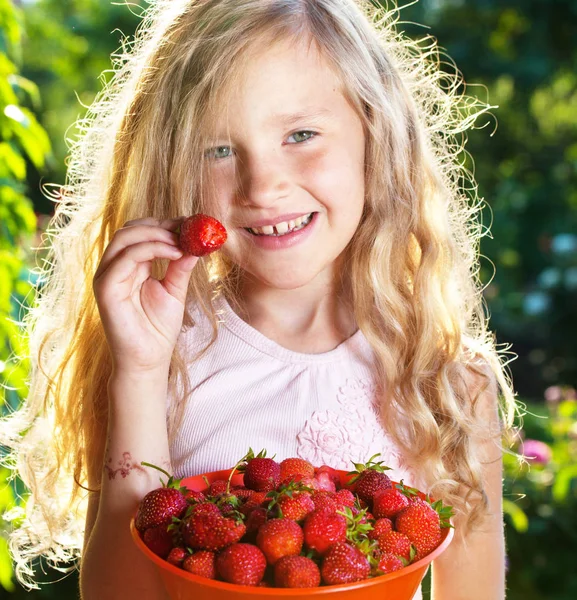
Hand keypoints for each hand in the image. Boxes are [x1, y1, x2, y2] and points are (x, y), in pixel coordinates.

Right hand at [93, 217, 197, 374]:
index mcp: (129, 266)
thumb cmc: (158, 329)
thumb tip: (196, 243)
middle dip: (161, 224)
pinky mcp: (105, 287)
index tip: (192, 222)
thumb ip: (180, 266)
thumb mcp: (175, 291)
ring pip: (125, 237)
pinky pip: (126, 257)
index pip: (141, 233)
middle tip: (189, 228)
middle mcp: (114, 268)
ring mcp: (107, 276)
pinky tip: (175, 252)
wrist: (148, 360)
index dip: (165, 224)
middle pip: (131, 230)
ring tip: (183, 241)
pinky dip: (151, 249)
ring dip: (157, 233)